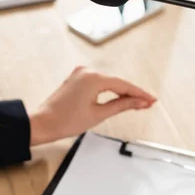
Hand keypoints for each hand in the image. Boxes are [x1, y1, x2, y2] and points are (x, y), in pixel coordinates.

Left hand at [29, 66, 155, 145]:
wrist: (42, 123)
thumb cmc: (64, 121)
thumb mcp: (98, 114)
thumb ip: (121, 105)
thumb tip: (138, 102)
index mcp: (93, 78)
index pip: (123, 85)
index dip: (139, 94)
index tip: (151, 100)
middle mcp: (86, 71)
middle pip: (117, 82)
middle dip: (132, 93)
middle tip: (147, 103)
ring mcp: (80, 74)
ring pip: (108, 82)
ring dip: (121, 92)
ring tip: (136, 103)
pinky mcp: (76, 79)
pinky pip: (98, 82)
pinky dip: (109, 90)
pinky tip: (118, 97)